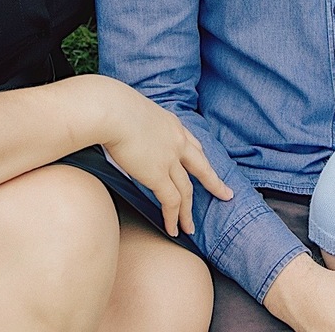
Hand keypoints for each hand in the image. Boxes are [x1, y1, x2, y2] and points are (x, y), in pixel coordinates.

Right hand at [98, 80, 231, 235]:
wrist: (111, 110)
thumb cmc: (109, 105)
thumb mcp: (132, 109)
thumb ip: (134, 121)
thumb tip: (119, 126)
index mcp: (171, 123)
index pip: (191, 143)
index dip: (198, 157)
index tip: (204, 164)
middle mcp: (176, 141)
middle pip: (201, 166)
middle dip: (213, 182)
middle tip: (225, 193)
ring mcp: (170, 159)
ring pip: (187, 191)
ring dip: (188, 212)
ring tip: (190, 228)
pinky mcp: (158, 175)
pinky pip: (171, 202)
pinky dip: (173, 218)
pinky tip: (173, 229)